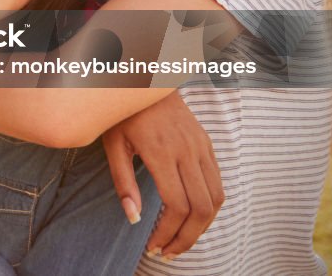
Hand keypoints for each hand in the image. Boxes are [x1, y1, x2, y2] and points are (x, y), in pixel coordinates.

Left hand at [102, 91, 222, 259]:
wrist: (146, 78)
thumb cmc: (124, 112)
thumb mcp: (113, 144)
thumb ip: (123, 181)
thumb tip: (134, 218)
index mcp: (161, 151)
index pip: (177, 205)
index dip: (168, 232)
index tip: (154, 247)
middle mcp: (187, 150)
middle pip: (202, 208)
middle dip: (187, 238)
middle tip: (169, 252)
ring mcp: (201, 146)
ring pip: (216, 198)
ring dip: (202, 227)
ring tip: (180, 241)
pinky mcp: (207, 144)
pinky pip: (217, 182)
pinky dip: (209, 207)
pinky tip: (191, 217)